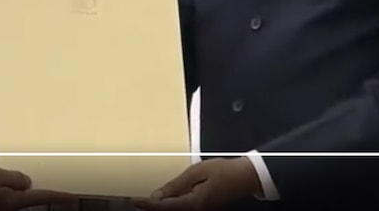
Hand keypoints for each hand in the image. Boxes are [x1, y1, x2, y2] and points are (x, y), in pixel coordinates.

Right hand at [0, 163, 75, 209]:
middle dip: (22, 189)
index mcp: (13, 201)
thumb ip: (13, 178)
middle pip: (22, 199)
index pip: (41, 197)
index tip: (72, 196)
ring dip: (6, 188)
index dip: (57, 195)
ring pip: (8, 199)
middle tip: (15, 177)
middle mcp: (7, 210)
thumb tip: (26, 183)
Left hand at [132, 157, 261, 210]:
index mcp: (193, 204)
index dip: (147, 204)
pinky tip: (165, 198)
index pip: (164, 206)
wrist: (245, 177)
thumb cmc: (223, 171)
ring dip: (163, 206)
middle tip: (136, 199)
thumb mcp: (197, 172)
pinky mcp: (203, 209)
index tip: (133, 200)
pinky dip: (173, 204)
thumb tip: (158, 195)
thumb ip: (176, 184)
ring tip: (147, 198)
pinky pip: (183, 208)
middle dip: (153, 207)